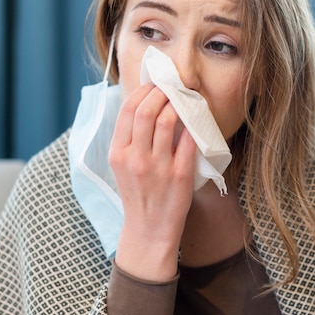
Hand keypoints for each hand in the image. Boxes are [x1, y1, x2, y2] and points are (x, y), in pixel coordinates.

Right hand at [109, 84, 195, 280]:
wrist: (148, 230)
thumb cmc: (138, 193)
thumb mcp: (122, 165)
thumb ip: (130, 138)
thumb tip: (147, 103)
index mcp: (118, 153)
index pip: (127, 110)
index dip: (143, 91)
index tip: (155, 84)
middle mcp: (135, 158)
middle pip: (147, 111)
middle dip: (162, 92)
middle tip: (173, 87)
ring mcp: (158, 167)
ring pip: (168, 121)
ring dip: (179, 105)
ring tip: (185, 100)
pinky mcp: (180, 175)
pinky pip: (188, 141)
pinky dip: (193, 126)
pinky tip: (197, 119)